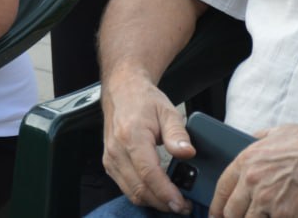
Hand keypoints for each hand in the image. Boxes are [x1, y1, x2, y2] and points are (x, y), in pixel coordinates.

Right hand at [101, 70, 194, 213]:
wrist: (122, 92)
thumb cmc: (144, 100)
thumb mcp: (168, 111)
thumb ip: (178, 134)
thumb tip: (188, 153)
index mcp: (131, 136)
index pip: (149, 173)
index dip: (166, 193)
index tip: (181, 203)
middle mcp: (117, 150)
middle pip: (140, 188)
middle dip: (163, 203)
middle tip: (183, 206)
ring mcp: (111, 159)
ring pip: (132, 193)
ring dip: (154, 202)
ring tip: (174, 202)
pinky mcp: (110, 164)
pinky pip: (126, 188)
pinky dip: (143, 195)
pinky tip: (158, 194)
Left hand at [212, 123, 297, 217]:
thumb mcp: (279, 132)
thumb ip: (261, 138)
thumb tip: (254, 139)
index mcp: (247, 160)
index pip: (222, 188)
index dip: (218, 204)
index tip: (217, 213)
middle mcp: (252, 181)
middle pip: (232, 211)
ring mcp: (266, 200)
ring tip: (263, 217)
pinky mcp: (283, 215)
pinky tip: (284, 217)